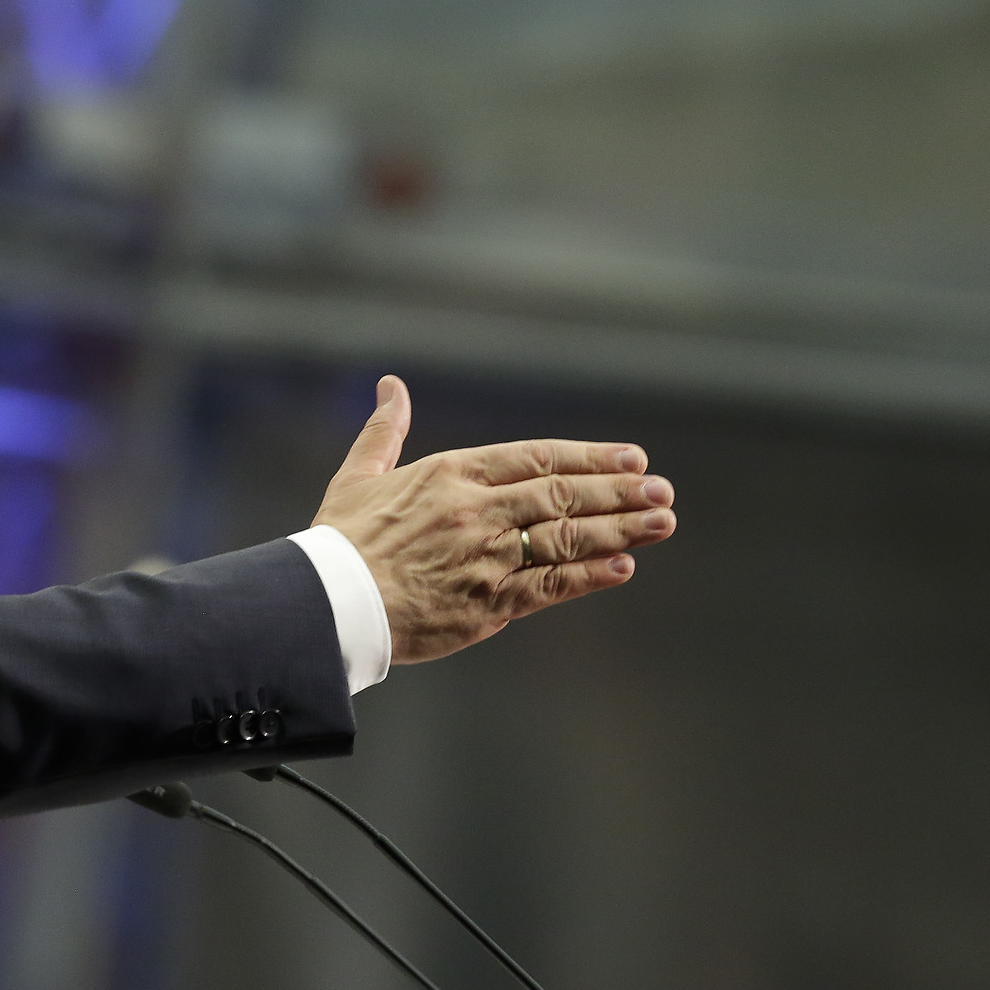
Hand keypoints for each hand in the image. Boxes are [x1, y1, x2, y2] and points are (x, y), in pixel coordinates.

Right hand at [311, 376, 675, 664]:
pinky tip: (622, 567)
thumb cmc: (339, 540)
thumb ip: (385, 430)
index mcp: (452, 473)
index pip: (536, 457)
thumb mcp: (359, 475)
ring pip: (567, 538)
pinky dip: (588, 577)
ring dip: (620, 530)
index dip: (589, 457)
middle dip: (619, 492)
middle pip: (563, 495)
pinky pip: (549, 586)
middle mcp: (478, 510)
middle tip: (663, 490)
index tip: (631, 457)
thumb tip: (390, 386)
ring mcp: (486, 556)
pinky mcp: (488, 603)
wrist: (327, 602)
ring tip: (661, 523)